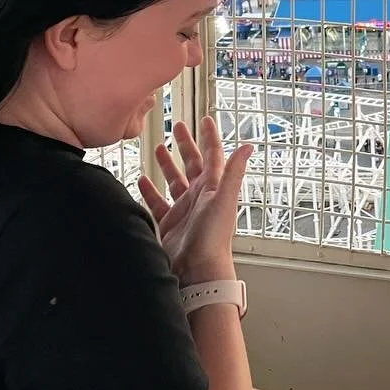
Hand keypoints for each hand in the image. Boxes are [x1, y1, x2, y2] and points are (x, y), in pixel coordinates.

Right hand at [138, 117, 252, 283]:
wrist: (197, 270)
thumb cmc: (214, 237)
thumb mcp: (224, 199)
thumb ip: (233, 172)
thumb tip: (247, 146)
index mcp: (213, 187)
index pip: (212, 155)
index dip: (209, 136)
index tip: (205, 119)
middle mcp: (199, 196)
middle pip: (191, 163)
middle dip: (185, 144)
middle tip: (177, 126)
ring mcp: (184, 209)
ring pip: (174, 180)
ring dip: (167, 164)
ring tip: (158, 148)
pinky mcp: (169, 224)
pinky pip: (157, 203)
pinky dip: (150, 191)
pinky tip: (141, 181)